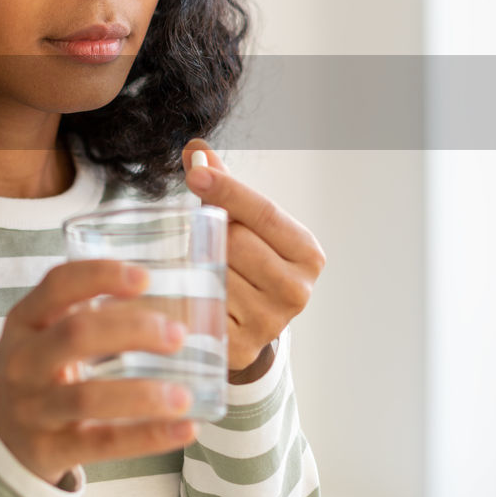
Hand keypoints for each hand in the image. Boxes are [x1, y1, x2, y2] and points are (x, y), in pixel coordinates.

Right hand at [0, 260, 200, 485]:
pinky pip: (102, 443)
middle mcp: (24, 362)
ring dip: (143, 395)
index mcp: (24, 322)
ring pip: (89, 397)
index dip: (100, 275)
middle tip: (177, 335)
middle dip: (133, 330)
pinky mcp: (49, 448)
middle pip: (77, 335)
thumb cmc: (33, 373)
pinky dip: (148, 437)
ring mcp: (34, 408)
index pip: (57, 285)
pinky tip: (185, 429)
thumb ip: (84, 313)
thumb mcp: (40, 336)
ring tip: (184, 395)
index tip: (145, 277)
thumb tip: (164, 296)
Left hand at [182, 139, 326, 373]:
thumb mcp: (243, 222)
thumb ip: (221, 185)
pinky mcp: (237, 346)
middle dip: (212, 232)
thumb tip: (196, 149)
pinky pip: (200, 304)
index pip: (265, 212)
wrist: (246, 326)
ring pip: (215, 272)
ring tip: (200, 265)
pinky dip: (188, 291)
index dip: (228, 190)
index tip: (195, 172)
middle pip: (236, 241)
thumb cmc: (245, 263)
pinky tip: (190, 288)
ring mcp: (269, 323)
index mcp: (307, 253)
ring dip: (197, 262)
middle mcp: (297, 290)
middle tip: (204, 236)